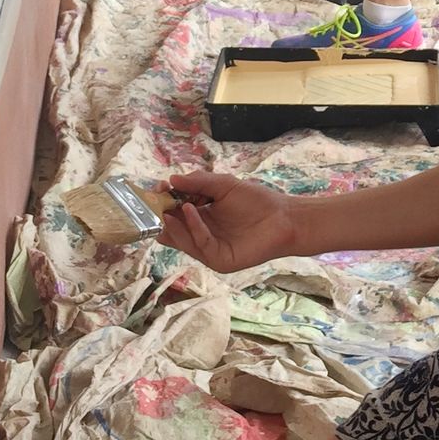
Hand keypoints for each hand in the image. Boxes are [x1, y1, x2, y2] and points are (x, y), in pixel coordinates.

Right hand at [159, 170, 300, 273]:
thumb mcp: (223, 185)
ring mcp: (209, 249)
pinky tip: (191, 210)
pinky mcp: (219, 259)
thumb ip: (198, 182)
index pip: (173, 213)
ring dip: (174, 222)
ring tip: (171, 206)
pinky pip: (200, 245)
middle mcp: (201, 234)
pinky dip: (193, 227)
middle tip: (156, 201)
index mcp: (200, 217)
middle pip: (172, 230)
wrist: (283, 217)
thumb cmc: (255, 200)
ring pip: (181, 240)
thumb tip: (171, 180)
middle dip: (162, 215)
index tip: (157, 188)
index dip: (163, 201)